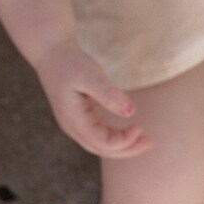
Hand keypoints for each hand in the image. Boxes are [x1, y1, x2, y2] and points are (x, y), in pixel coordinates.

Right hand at [33, 37, 155, 157]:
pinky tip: (130, 131)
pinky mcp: (81, 118)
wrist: (52, 53)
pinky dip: (117, 137)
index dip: (123, 140)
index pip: (102, 142)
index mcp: (74, 120)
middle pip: (102, 149)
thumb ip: (109, 94)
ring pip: (101, 145)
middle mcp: (73, 127)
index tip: (140, 126)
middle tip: (152, 143)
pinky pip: (100, 135)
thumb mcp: (91, 76)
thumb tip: (130, 112)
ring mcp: (76, 124)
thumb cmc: (70, 62)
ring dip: (124, 145)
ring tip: (146, 140)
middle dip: (128, 149)